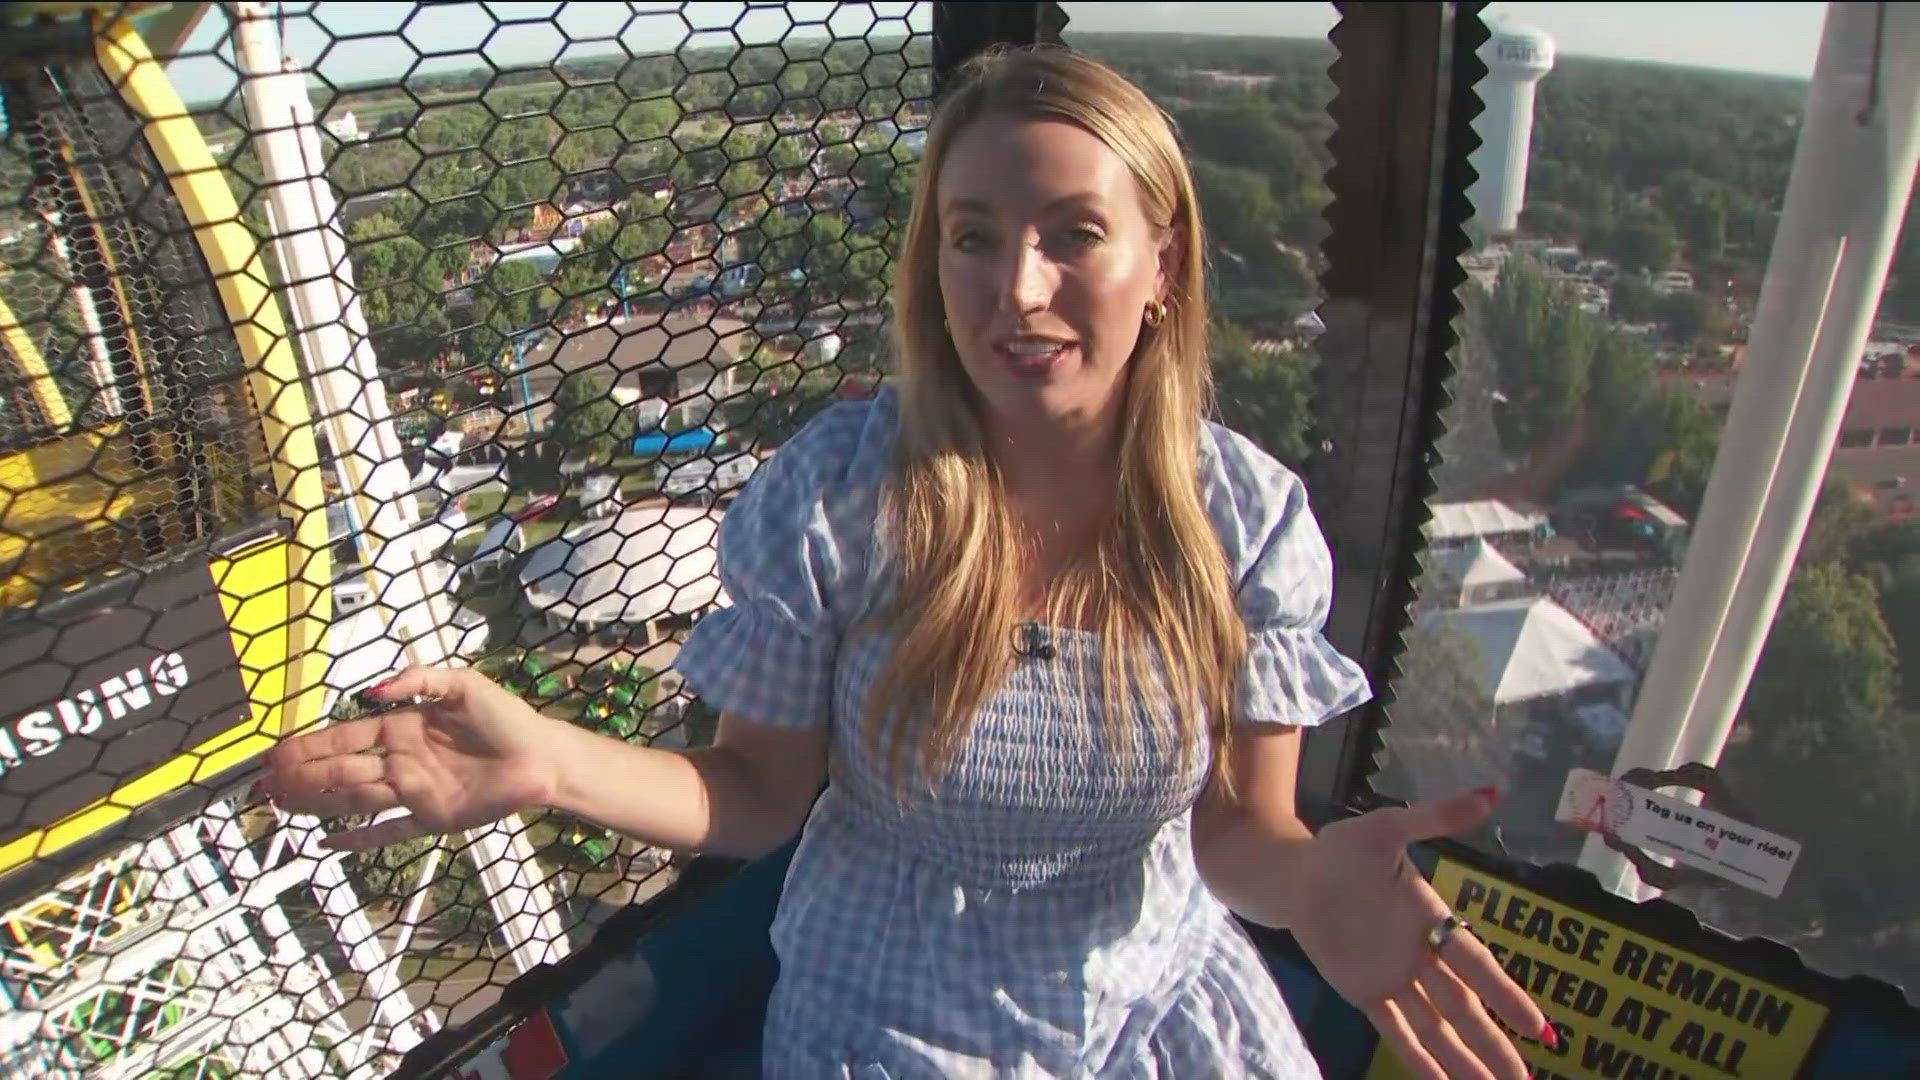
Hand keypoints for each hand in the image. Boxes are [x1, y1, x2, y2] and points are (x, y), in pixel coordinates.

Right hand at [260, 667, 560, 850]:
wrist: (543, 757)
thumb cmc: (507, 718)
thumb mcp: (463, 685)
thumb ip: (418, 680)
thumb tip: (371, 691)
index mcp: (403, 727)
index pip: (346, 737)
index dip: (310, 745)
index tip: (276, 753)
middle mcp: (401, 760)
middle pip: (341, 770)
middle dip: (302, 776)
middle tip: (263, 784)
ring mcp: (413, 792)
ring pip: (354, 800)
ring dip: (316, 802)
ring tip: (280, 805)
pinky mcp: (431, 819)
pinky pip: (387, 833)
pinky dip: (358, 841)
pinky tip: (326, 844)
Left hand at [1290, 789, 1549, 1079]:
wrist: (1292, 873)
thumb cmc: (1342, 849)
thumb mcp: (1388, 827)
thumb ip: (1435, 817)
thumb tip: (1489, 795)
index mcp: (1432, 919)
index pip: (1476, 964)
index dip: (1506, 996)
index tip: (1539, 1027)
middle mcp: (1420, 955)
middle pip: (1464, 1007)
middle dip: (1494, 1043)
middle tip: (1528, 1077)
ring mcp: (1394, 978)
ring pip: (1436, 1027)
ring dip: (1464, 1059)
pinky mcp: (1364, 992)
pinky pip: (1395, 1031)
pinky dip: (1418, 1058)